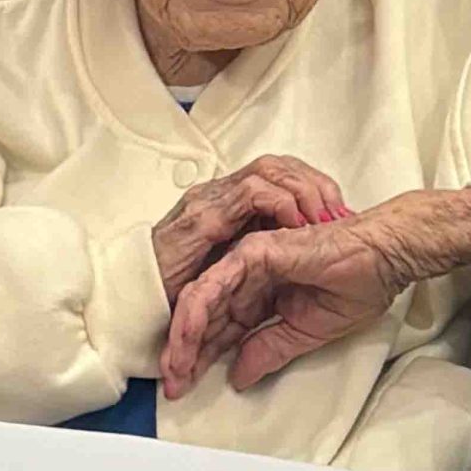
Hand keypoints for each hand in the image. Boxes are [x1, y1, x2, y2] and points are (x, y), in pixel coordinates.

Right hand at [151, 154, 351, 306]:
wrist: (129, 306)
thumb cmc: (177, 293)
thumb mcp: (229, 270)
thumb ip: (257, 256)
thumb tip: (302, 252)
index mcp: (227, 203)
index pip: (278, 173)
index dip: (312, 185)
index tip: (340, 209)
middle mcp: (217, 194)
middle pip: (278, 164)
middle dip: (315, 182)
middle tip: (340, 208)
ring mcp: (208, 201)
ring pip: (268, 169)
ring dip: (303, 189)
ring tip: (324, 215)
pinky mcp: (201, 218)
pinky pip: (250, 194)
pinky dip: (280, 203)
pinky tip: (297, 223)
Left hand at [159, 187, 470, 397]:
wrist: (385, 259)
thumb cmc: (358, 285)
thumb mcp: (306, 333)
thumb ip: (269, 349)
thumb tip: (239, 376)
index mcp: (262, 293)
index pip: (222, 328)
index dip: (202, 359)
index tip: (186, 387)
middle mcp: (248, 275)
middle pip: (204, 316)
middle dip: (185, 353)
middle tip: (172, 385)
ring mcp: (247, 261)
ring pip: (200, 300)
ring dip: (184, 338)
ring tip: (175, 370)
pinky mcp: (253, 252)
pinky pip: (214, 284)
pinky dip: (197, 313)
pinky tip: (187, 339)